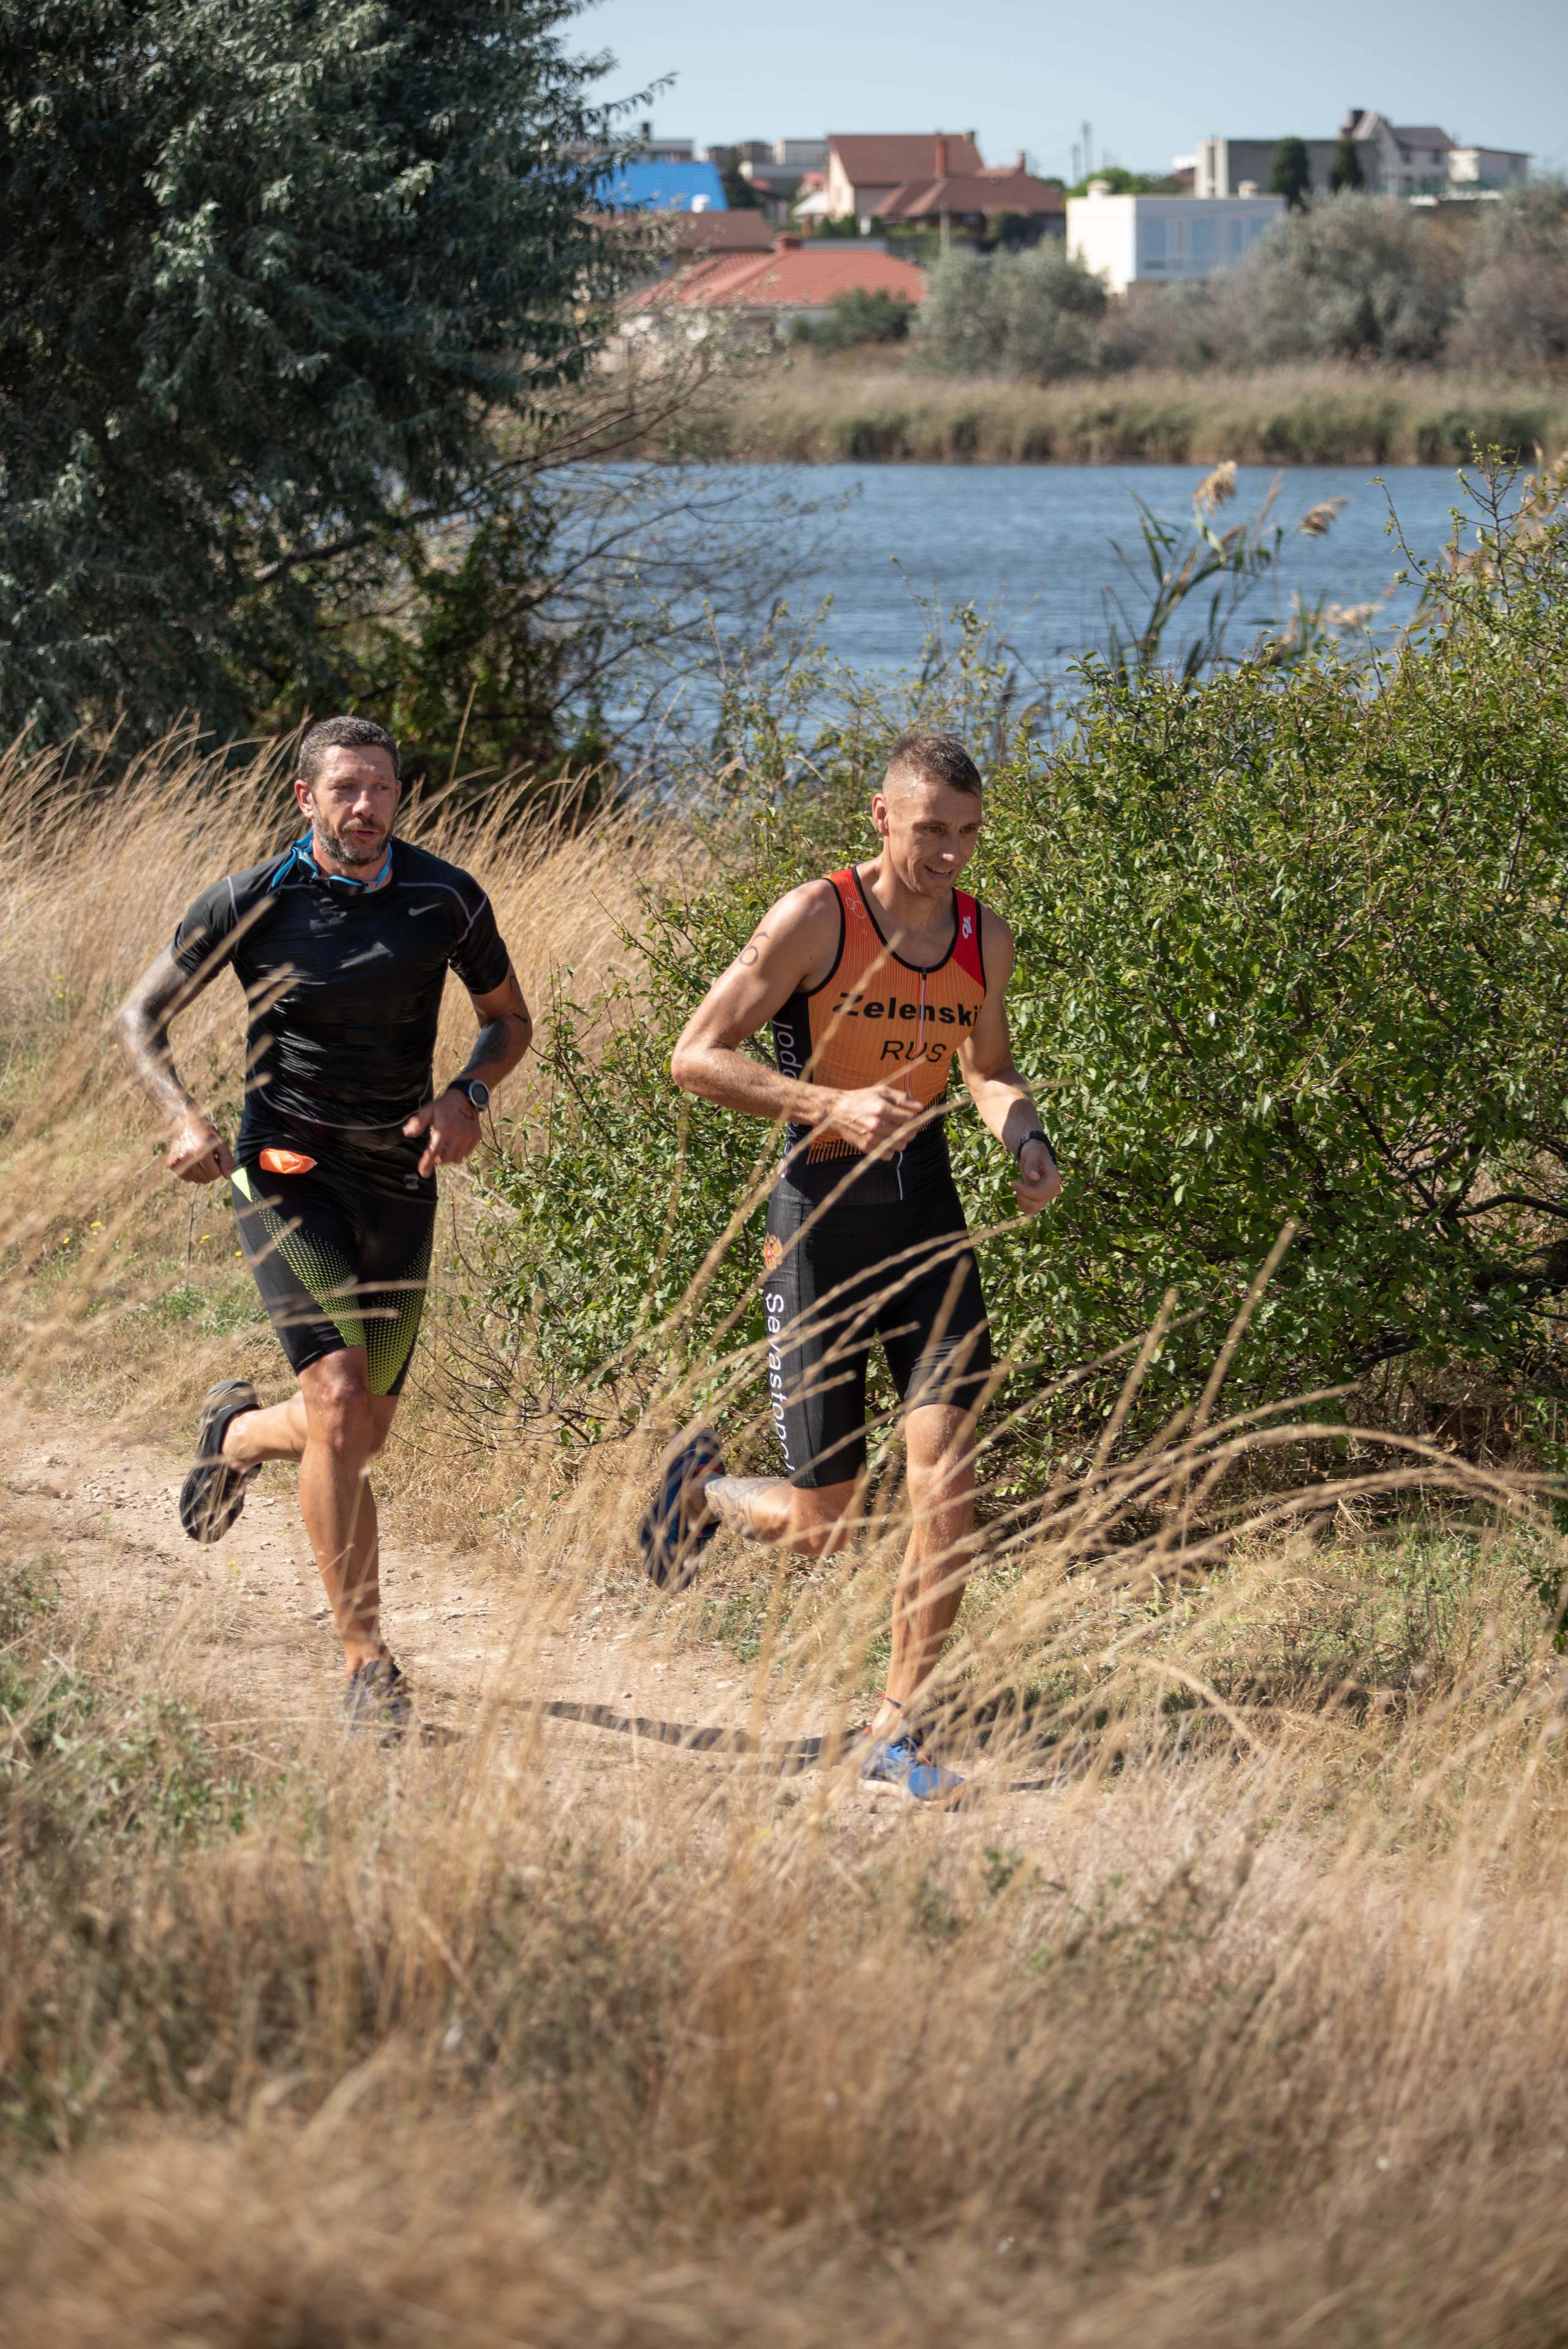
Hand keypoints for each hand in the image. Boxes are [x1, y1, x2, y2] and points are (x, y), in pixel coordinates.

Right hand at [167, 1111, 233, 1184]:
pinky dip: (191, 1172)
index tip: (215, 1158)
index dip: (218, 1168)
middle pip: (205, 1179)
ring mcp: (178, 1162)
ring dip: (201, 1172)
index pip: (215, 1175)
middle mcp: (188, 1158)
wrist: (185, 1122)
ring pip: (196, 1180)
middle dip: (210, 1171)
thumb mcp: (221, 1143)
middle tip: (208, 1157)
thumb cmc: (206, 1133)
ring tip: (199, 1158)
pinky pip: (186, 1178)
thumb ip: (227, 1160)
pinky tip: (191, 1161)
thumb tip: (227, 1177)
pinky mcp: (171, 1164)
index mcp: (201, 1152)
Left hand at [403, 1088, 482, 1175]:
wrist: (466, 1098)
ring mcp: (469, 1136)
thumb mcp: (427, 1110)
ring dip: (448, 1157)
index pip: (434, 1150)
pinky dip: (458, 1154)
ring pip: (456, 1159)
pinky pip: (465, 1154)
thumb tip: (407, 1133)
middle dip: (437, 1159)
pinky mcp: (476, 1137)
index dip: (427, 1163)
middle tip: (434, 1153)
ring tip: (444, 1149)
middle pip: (445, 1158)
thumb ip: (417, 1122)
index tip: (423, 1172)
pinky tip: (454, 1145)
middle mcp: (458, 1132)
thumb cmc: (443, 1106)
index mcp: (444, 1126)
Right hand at [814, 1081, 932, 1160]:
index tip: (912, 1118)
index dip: (916, 1119)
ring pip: (900, 1146)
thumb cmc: (862, 1099)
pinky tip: (886, 1141)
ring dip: (901, 1141)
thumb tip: (920, 1107)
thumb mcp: (882, 1092)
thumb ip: (902, 1099)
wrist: (837, 1110)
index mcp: (882, 1108)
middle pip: (908, 1135)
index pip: (911, 1120)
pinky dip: (890, 1150)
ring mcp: (871, 1137)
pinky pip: (887, 1155)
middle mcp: (877, 1124)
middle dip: (911, 1131)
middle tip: (905, 1127)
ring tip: (895, 1134)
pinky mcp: (865, 1146)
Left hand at [1014, 1138, 1060, 1215]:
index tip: (1013, 1181)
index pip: (1039, 1194)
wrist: (1034, 1154)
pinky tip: (1019, 1193)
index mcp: (1054, 1178)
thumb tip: (1034, 1177)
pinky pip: (1032, 1210)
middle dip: (1022, 1196)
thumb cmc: (1032, 1151)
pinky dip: (1023, 1205)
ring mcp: (1048, 1195)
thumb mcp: (1030, 1153)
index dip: (1024, 1191)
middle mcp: (1054, 1189)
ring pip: (1034, 1209)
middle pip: (1037, 1204)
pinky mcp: (1042, 1199)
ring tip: (1017, 1187)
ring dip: (1021, 1201)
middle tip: (1014, 1183)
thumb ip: (1031, 1164)